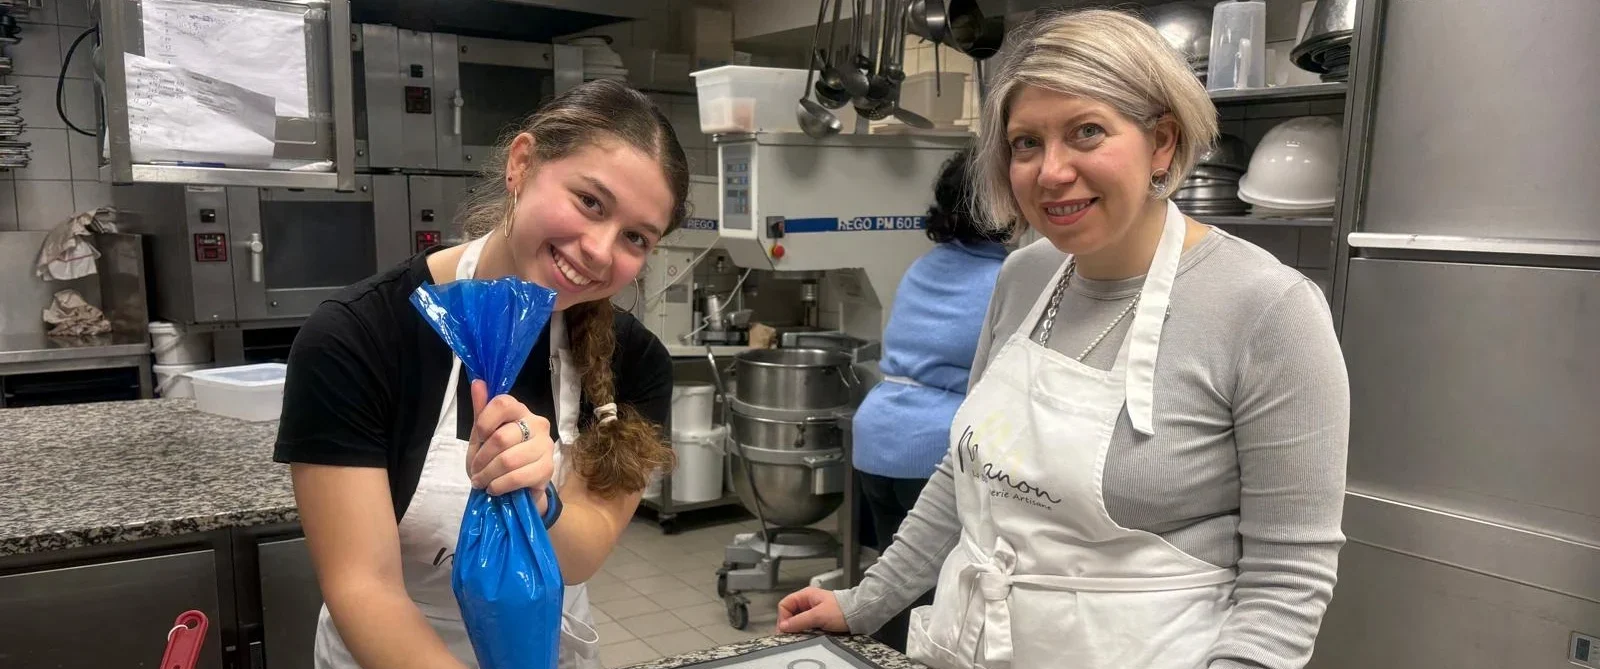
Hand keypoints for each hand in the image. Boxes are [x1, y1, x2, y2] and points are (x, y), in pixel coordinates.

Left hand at [468, 380, 555, 505]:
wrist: (517, 488)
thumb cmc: (497, 457)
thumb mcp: (483, 436)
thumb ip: (481, 411)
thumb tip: (478, 382)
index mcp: (520, 411)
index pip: (503, 403)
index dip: (485, 421)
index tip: (478, 438)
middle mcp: (537, 423)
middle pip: (501, 437)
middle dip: (482, 458)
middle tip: (475, 471)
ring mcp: (545, 446)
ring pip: (508, 460)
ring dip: (488, 475)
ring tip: (482, 481)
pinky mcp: (548, 468)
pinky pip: (517, 477)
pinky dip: (499, 485)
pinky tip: (494, 488)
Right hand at [777, 587, 848, 634]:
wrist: (859, 614)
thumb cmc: (842, 610)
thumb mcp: (818, 615)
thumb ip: (799, 621)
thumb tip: (784, 626)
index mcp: (806, 595)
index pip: (785, 604)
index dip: (783, 617)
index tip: (786, 630)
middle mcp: (808, 602)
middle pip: (790, 613)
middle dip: (790, 625)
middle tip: (792, 635)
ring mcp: (814, 611)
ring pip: (798, 621)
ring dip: (799, 629)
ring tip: (802, 635)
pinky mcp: (819, 620)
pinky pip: (807, 626)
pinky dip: (806, 631)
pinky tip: (810, 635)